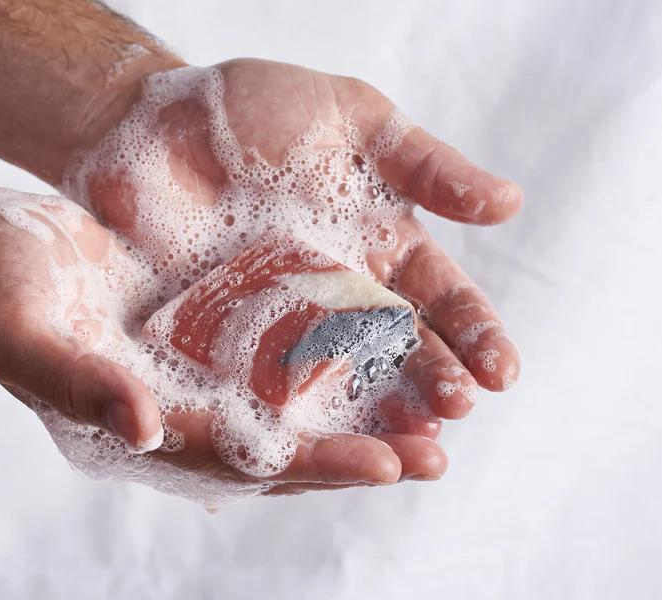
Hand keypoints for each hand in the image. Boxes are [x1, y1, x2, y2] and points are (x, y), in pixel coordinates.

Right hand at [0, 189, 447, 499]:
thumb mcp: (22, 334)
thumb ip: (77, 383)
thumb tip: (148, 428)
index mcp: (139, 429)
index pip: (236, 460)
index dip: (310, 466)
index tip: (385, 465)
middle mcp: (180, 409)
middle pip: (280, 446)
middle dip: (356, 455)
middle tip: (435, 457)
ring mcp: (197, 369)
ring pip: (292, 403)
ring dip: (359, 410)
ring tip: (435, 416)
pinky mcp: (210, 325)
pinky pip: (281, 347)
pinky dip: (332, 354)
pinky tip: (384, 345)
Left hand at [62, 59, 521, 494]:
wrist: (150, 124)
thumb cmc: (256, 111)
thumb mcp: (354, 120)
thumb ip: (427, 165)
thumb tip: (510, 204)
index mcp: (383, 242)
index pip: (441, 296)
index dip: (473, 333)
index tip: (501, 371)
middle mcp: (344, 292)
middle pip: (402, 348)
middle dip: (434, 381)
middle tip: (457, 412)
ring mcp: (289, 322)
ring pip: (349, 377)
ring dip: (384, 413)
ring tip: (414, 446)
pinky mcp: (232, 342)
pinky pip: (274, 385)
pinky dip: (306, 415)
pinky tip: (330, 441)